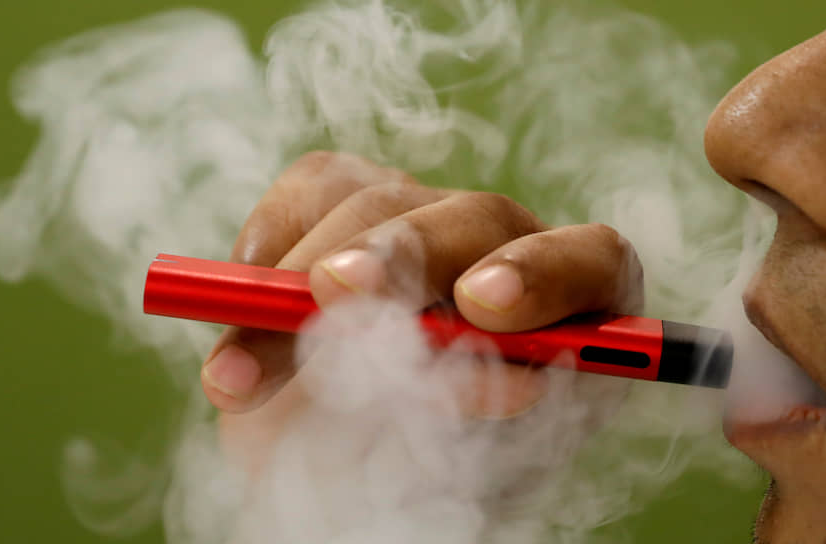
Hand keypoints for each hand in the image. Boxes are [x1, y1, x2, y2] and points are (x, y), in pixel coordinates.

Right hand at [202, 152, 643, 464]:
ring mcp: (431, 216)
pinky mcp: (357, 202)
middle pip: (475, 218)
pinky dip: (268, 241)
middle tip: (336, 293)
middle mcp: (507, 249)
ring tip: (238, 376)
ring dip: (297, 282)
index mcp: (573, 311)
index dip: (539, 274)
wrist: (365, 457)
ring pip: (378, 201)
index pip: (586, 263)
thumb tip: (476, 378)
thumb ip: (472, 412)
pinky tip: (242, 298)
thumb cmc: (433, 468)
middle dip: (401, 254)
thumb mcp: (465, 460)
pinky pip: (313, 187)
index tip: (479, 309)